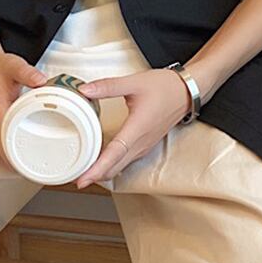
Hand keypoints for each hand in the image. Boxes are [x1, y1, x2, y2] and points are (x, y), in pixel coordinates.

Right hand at [0, 52, 47, 167]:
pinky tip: (29, 153)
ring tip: (35, 170)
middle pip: (4, 153)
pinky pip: (9, 141)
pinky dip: (17, 150)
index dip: (12, 160)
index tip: (25, 170)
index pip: (2, 144)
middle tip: (37, 175)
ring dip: (17, 161)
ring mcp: (0, 123)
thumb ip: (28, 73)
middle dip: (18, 167)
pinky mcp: (4, 121)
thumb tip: (41, 82)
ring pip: (5, 149)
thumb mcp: (14, 66)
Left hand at [74, 68, 190, 188]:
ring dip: (103, 171)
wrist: (187, 91)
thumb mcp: (134, 83)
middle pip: (115, 167)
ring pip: (120, 166)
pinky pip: (126, 161)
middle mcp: (141, 143)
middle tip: (74, 177)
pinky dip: (112, 165)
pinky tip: (101, 159)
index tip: (82, 179)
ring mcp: (144, 146)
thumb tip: (85, 89)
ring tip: (83, 170)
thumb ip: (107, 86)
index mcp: (137, 129)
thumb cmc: (165, 88)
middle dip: (94, 176)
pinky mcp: (145, 145)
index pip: (114, 154)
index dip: (96, 169)